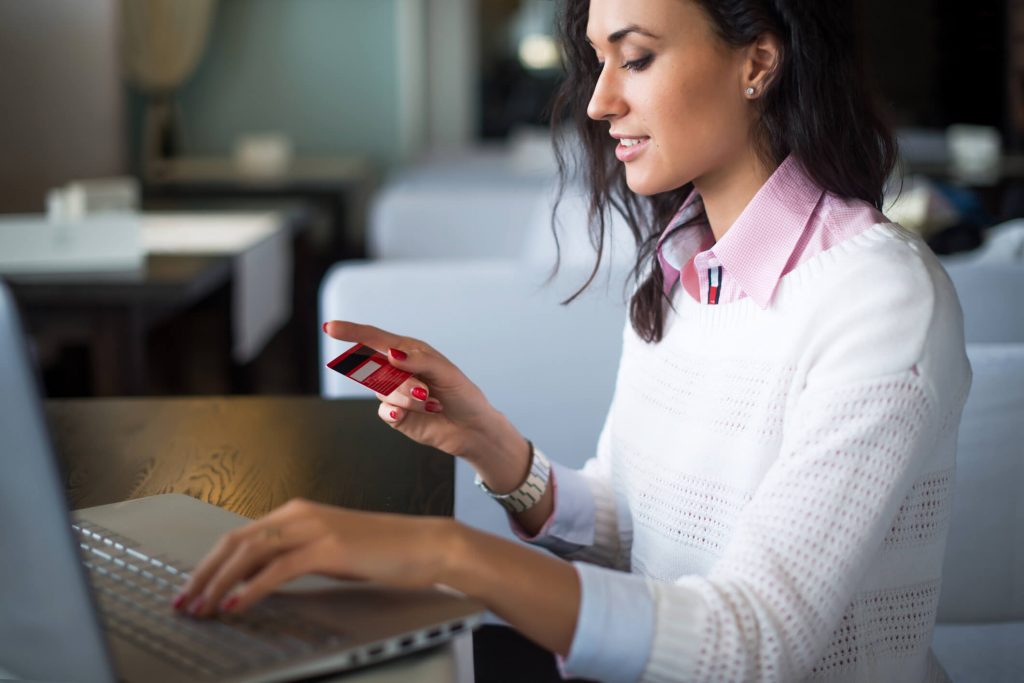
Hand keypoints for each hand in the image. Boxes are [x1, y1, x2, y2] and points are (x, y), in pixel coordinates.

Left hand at [172, 498, 454, 617]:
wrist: (425, 544)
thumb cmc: (382, 551)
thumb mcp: (328, 553)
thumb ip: (293, 559)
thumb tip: (255, 581)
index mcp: (298, 513)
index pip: (240, 536)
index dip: (209, 563)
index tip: (191, 588)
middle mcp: (300, 514)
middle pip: (236, 541)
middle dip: (203, 573)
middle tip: (183, 601)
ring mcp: (314, 528)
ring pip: (250, 552)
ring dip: (218, 582)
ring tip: (201, 607)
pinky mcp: (329, 547)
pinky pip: (277, 569)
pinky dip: (250, 588)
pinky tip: (235, 605)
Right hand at [324, 321, 524, 466]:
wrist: (472, 429)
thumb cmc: (462, 395)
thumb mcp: (446, 372)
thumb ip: (418, 360)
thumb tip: (391, 353)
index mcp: (409, 351)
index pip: (374, 338)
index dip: (351, 332)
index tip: (330, 327)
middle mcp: (397, 370)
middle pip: (378, 367)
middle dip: (403, 381)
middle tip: (427, 391)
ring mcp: (394, 393)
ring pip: (383, 391)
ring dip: (410, 399)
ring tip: (431, 404)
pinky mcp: (395, 415)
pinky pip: (385, 410)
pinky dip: (398, 412)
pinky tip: (411, 414)